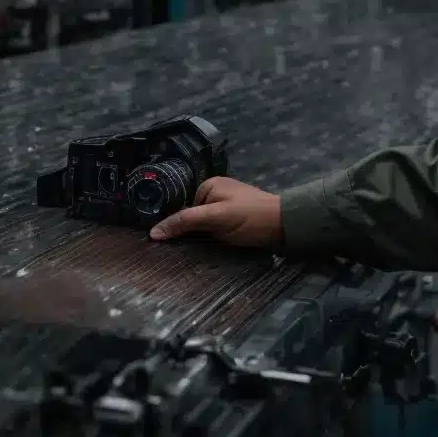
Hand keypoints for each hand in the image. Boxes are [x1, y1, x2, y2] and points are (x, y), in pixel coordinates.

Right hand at [147, 176, 282, 245]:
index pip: (183, 208)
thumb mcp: (213, 218)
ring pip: (205, 225)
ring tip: (198, 251)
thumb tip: (153, 232)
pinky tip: (213, 248)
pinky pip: (217, 229)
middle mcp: (217, 192)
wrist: (284, 226)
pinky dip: (213, 238)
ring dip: (202, 237)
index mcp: (209, 185)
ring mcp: (228, 206)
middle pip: (194, 216)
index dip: (178, 225)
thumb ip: (184, 222)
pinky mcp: (236, 219)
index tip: (169, 244)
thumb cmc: (248, 217)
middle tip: (183, 251)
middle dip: (190, 232)